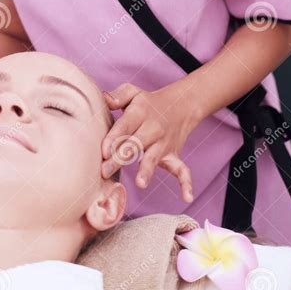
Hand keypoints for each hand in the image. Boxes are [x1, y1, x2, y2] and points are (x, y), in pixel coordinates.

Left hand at [101, 82, 198, 202]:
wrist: (181, 105)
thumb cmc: (147, 103)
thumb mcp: (133, 92)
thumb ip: (118, 95)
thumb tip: (105, 99)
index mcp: (139, 113)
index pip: (125, 126)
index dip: (114, 138)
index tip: (103, 151)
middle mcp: (152, 129)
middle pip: (134, 145)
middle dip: (119, 158)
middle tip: (104, 172)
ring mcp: (163, 143)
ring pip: (153, 158)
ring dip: (147, 170)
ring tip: (139, 183)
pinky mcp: (173, 155)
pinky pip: (182, 170)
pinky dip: (186, 183)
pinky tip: (187, 197)